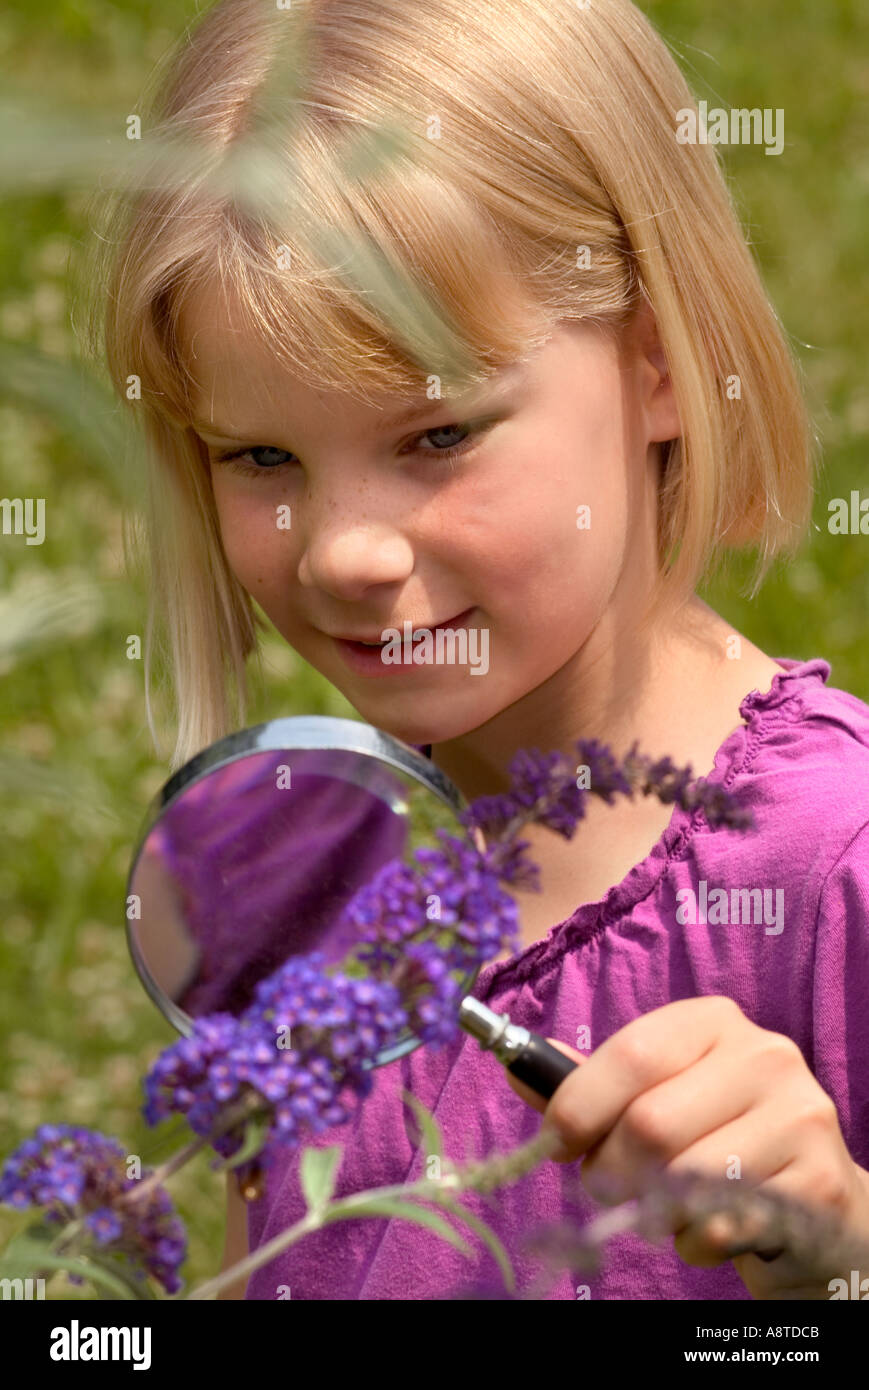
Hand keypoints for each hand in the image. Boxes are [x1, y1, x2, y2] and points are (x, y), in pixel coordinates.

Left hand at [506, 996, 868, 1296]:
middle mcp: (763, 1055)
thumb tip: (515, 1066)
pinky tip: (710, 1228)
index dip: (579, 1105)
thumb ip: (590, 1086)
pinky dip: (693, 1242)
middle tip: (609, 1186)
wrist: (817, 1204)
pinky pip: (721, 1224)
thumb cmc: (717, 1140)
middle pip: (650, 1123)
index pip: (632, 1054)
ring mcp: (799, 1115)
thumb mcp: (657, 1098)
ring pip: (683, 1178)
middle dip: (610, 1170)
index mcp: (713, 1022)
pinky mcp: (818, 1181)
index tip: (555, 1142)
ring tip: (665, 1206)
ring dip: (653, 1211)